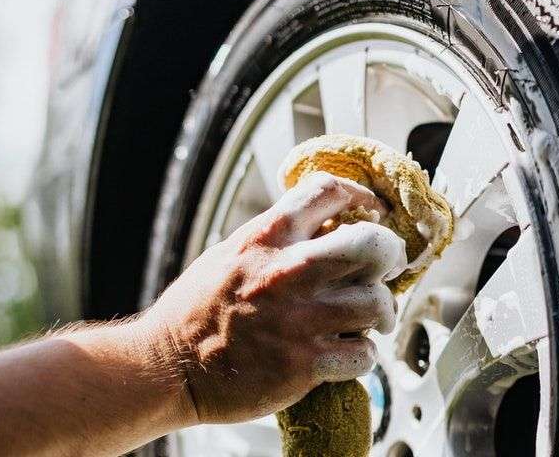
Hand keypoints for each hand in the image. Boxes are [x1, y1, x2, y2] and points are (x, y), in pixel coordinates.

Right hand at [140, 172, 405, 424]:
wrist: (168, 367)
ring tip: (371, 318)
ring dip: (381, 312)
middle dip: (391, 254)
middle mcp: (287, 272)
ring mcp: (299, 319)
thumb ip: (279, 237)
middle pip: (373, 244)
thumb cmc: (198, 309)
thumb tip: (327, 224)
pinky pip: (364, 354)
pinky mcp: (304, 364)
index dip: (362, 196)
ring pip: (377, 302)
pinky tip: (350, 351)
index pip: (329, 191)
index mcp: (267, 237)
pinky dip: (364, 354)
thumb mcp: (232, 252)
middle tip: (388, 267)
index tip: (374, 210)